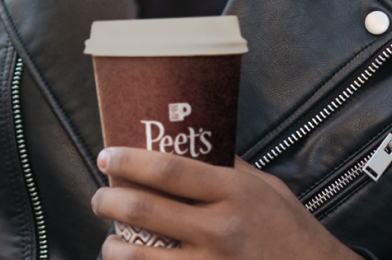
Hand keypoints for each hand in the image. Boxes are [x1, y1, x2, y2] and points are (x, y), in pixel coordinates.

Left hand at [91, 148, 360, 259]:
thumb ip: (229, 168)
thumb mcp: (266, 188)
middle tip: (100, 197)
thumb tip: (193, 142)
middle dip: (108, 200)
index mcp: (233, 192)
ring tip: (110, 238)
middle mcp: (219, 228)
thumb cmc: (292, 230)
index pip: (168, 170)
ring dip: (113, 246)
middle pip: (143, 209)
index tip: (107, 155)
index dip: (129, 161)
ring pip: (138, 256)